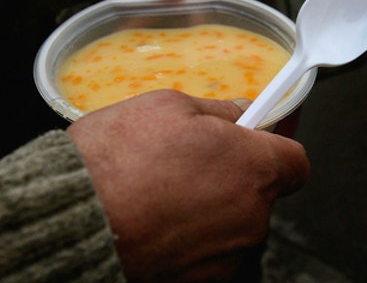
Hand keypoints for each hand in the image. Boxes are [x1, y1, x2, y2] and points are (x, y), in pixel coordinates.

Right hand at [67, 90, 309, 281]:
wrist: (71, 218)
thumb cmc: (115, 160)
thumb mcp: (169, 107)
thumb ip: (220, 110)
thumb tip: (242, 112)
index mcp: (253, 169)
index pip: (295, 160)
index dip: (277, 144)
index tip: (262, 135)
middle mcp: (250, 220)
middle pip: (260, 194)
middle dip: (234, 176)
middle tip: (191, 161)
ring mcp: (226, 258)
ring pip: (232, 226)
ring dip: (211, 210)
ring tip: (162, 194)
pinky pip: (207, 254)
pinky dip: (190, 241)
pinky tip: (155, 222)